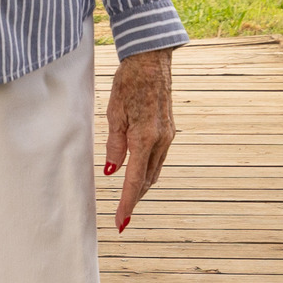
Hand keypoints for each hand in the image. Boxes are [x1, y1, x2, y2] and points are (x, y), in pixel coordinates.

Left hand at [103, 47, 174, 231]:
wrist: (151, 61)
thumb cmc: (129, 82)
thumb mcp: (115, 113)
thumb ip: (115, 145)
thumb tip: (112, 171)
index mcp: (145, 138)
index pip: (134, 180)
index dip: (127, 203)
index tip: (120, 221)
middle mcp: (161, 140)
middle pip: (147, 180)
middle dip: (135, 199)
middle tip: (121, 216)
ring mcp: (168, 135)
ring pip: (154, 170)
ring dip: (142, 186)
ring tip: (128, 199)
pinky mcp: (169, 130)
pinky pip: (158, 158)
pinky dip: (147, 170)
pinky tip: (138, 173)